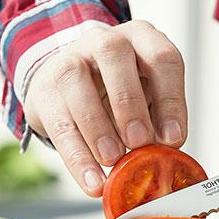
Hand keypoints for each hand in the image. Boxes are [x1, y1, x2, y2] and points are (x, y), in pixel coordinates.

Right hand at [23, 20, 186, 196]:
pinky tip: (92, 180)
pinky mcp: (44, 90)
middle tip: (139, 141)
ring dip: (98, 127)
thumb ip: (157, 120)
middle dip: (128, 101)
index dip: (170, 98)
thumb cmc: (118, 92)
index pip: (161, 57)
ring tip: (113, 160)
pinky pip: (59, 122)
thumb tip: (166, 154)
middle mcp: (105, 41)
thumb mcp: (146, 97)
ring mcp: (70, 59)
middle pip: (115, 56)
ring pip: (77, 82)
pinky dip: (77, 156)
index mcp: (141, 38)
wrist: (69, 85)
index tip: (173, 138)